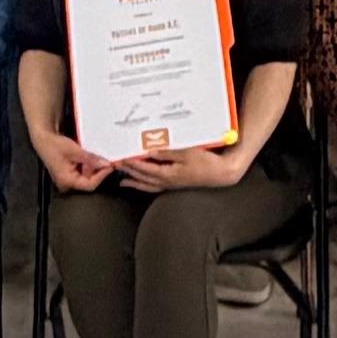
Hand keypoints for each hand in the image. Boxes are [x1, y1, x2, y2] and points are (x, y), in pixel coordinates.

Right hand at [29, 126, 113, 192]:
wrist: (43, 139)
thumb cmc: (53, 145)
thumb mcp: (75, 151)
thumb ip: (91, 159)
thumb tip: (105, 164)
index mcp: (67, 181)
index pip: (90, 185)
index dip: (101, 176)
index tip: (109, 167)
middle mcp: (67, 182)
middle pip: (89, 181)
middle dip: (96, 169)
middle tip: (102, 158)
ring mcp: (67, 178)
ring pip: (86, 175)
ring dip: (91, 166)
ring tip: (90, 155)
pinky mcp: (68, 172)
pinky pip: (82, 171)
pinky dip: (86, 164)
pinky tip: (86, 156)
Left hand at [120, 145, 247, 191]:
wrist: (221, 173)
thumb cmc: (206, 163)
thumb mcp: (186, 153)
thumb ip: (166, 153)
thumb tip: (149, 151)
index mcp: (167, 174)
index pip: (144, 169)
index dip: (131, 163)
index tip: (119, 157)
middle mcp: (167, 182)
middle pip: (142, 177)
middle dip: (128, 171)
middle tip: (115, 165)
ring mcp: (171, 184)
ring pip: (147, 185)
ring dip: (134, 181)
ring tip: (123, 180)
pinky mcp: (176, 183)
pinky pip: (155, 186)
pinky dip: (146, 184)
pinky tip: (143, 181)